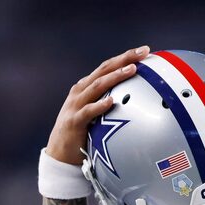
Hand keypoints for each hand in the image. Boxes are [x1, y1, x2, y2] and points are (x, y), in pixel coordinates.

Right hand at [45, 45, 149, 164]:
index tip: (144, 50)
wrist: (60, 154)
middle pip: (104, 70)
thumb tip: (137, 99)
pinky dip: (100, 105)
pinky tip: (112, 101)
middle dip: (124, 59)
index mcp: (86, 87)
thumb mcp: (96, 113)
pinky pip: (88, 111)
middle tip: (142, 52)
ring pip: (97, 86)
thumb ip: (110, 102)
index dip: (125, 57)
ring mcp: (76, 105)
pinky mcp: (74, 121)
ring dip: (115, 77)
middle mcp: (81, 91)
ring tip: (132, 70)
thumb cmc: (82, 133)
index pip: (108, 67)